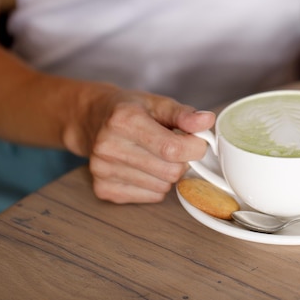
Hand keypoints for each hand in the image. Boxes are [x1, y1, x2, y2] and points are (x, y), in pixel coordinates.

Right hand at [82, 89, 214, 203]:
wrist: (93, 120)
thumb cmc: (129, 111)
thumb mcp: (157, 103)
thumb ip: (184, 114)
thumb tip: (206, 121)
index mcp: (124, 120)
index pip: (172, 149)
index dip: (195, 148)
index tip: (197, 142)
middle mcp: (108, 147)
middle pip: (170, 172)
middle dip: (182, 161)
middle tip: (175, 148)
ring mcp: (102, 171)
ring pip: (162, 187)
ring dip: (168, 174)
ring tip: (155, 155)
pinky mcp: (103, 189)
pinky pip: (150, 197)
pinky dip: (155, 186)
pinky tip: (144, 168)